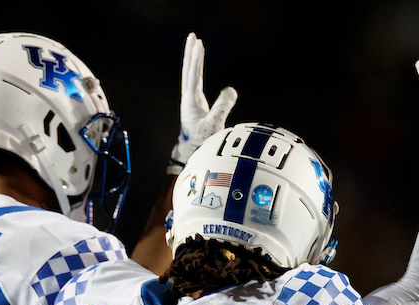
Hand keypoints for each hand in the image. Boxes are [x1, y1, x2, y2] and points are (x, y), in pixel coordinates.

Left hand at [169, 33, 237, 170]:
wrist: (193, 154)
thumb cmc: (203, 142)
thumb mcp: (214, 126)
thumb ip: (222, 107)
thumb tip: (230, 90)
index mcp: (191, 102)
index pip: (194, 75)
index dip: (196, 60)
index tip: (198, 44)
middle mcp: (188, 99)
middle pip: (189, 71)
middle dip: (191, 53)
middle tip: (192, 36)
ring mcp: (191, 101)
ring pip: (191, 75)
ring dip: (193, 59)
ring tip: (195, 44)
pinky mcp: (195, 104)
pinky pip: (195, 82)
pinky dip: (197, 70)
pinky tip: (198, 64)